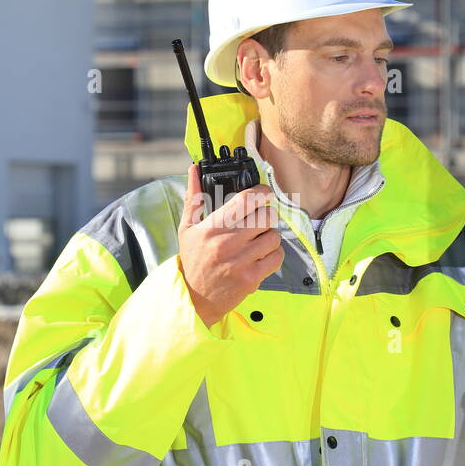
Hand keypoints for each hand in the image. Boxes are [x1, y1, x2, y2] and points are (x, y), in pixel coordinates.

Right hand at [177, 162, 282, 328]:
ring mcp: (241, 261)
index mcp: (212, 227)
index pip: (247, 199)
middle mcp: (227, 243)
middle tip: (260, 220)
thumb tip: (194, 168)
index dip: (262, 191)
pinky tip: (261, 255)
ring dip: (270, 236)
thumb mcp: (187, 227)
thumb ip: (194, 197)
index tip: (265, 192)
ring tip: (258, 240)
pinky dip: (274, 254)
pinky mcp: (252, 278)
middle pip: (266, 216)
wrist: (195, 298)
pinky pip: (277, 257)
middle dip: (266, 215)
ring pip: (274, 236)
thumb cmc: (193, 259)